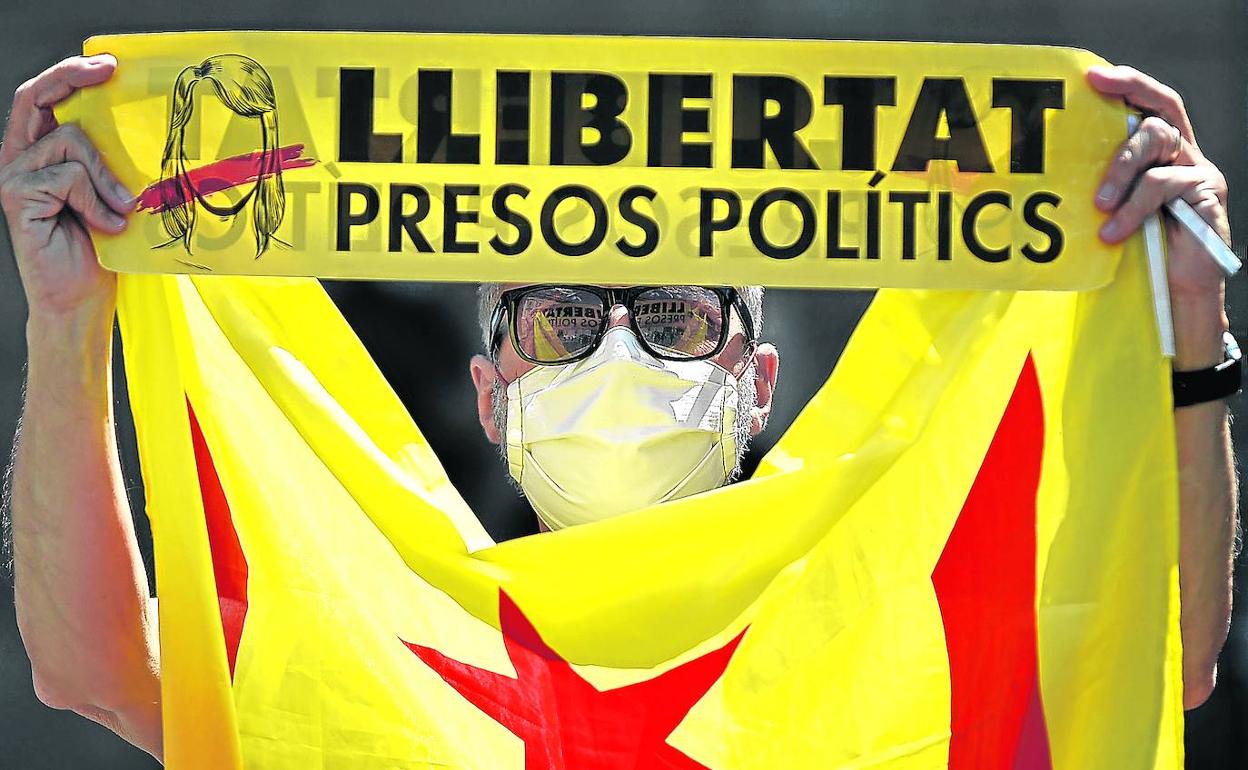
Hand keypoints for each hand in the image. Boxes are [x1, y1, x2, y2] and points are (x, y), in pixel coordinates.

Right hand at [0, 55, 131, 321]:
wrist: (79, 298)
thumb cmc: (99, 247)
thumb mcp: (111, 194)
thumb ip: (111, 161)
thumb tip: (145, 128)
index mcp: (40, 152)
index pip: (44, 97)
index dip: (70, 73)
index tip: (109, 64)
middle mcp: (19, 158)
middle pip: (35, 97)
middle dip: (71, 76)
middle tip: (109, 71)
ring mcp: (14, 177)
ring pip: (69, 141)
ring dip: (107, 174)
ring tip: (123, 207)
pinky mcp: (18, 197)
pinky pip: (69, 177)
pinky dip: (96, 200)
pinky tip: (106, 224)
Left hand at [1087, 66, 1230, 365]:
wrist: (1176, 293)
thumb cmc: (1139, 250)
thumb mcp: (1113, 211)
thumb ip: (1097, 187)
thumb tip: (1044, 177)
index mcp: (1164, 152)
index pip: (1152, 103)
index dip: (1128, 84)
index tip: (1091, 77)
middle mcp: (1186, 155)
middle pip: (1161, 114)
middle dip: (1125, 108)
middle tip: (1089, 116)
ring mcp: (1199, 174)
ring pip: (1159, 146)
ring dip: (1120, 171)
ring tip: (1098, 206)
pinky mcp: (1207, 197)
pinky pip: (1165, 186)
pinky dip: (1134, 208)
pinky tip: (1113, 232)